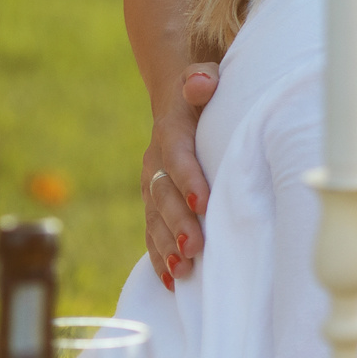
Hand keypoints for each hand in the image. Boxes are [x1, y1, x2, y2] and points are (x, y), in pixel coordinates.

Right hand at [144, 63, 218, 286]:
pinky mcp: (155, 203)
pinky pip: (153, 232)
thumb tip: (201, 83)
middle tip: (195, 248)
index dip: (188, 179)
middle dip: (178, 223)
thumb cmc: (203, 92)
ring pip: (156, 218)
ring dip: (168, 245)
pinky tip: (173, 280)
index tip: (203, 203)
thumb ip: (201, 79)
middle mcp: (156, 161)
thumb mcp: (203, 77)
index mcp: (171, 131)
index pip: (178, 155)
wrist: (178, 103)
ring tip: (184, 270)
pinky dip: (160, 256)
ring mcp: (153, 185)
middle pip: (164, 195)